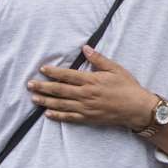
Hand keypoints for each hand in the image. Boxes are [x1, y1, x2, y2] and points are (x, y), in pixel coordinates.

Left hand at [28, 46, 154, 129]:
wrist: (137, 108)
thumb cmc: (127, 87)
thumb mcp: (115, 69)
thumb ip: (98, 59)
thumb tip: (85, 48)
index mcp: (91, 80)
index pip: (67, 75)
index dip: (53, 72)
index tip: (42, 69)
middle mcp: (85, 94)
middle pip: (60, 90)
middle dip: (43, 87)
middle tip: (30, 84)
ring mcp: (86, 108)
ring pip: (61, 104)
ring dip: (46, 101)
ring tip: (34, 98)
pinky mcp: (88, 118)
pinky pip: (69, 117)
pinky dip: (57, 115)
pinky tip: (47, 114)